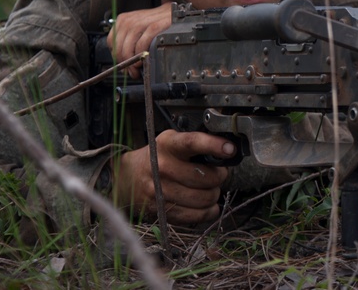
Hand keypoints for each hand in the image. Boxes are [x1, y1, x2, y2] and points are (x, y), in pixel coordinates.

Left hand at [108, 4, 173, 75]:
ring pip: (128, 48)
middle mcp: (129, 21)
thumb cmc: (154, 23)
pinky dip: (142, 54)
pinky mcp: (154, 26)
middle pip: (119, 48)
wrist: (170, 13)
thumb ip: (127, 42)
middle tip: (132, 71)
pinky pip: (142, 44)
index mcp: (122, 21)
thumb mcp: (136, 28)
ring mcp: (141, 23)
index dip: (117, 57)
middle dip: (125, 63)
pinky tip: (145, 58)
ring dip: (132, 61)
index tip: (125, 64)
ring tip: (138, 67)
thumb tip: (124, 65)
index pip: (112, 43)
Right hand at [112, 130, 234, 225]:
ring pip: (204, 198)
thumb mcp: (172, 141)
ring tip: (209, 190)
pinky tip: (208, 205)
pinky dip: (208, 212)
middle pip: (206, 177)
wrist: (127, 178)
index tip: (230, 149)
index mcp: (168, 145)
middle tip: (218, 175)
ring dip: (214, 195)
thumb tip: (228, 150)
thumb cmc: (158, 157)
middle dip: (219, 176)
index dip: (213, 145)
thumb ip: (196, 144)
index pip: (192, 142)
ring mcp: (160, 191)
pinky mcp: (161, 211)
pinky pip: (196, 216)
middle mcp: (162, 167)